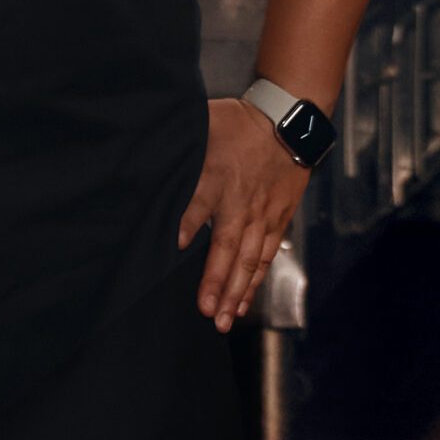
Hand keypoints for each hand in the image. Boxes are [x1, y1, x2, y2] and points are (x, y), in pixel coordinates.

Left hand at [177, 97, 310, 332]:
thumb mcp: (204, 128)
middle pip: (228, 247)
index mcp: (219, 176)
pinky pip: (267, 256)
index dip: (187, 227)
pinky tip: (245, 301)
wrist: (288, 122)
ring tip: (224, 318)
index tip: (176, 249)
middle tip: (206, 312)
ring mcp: (262, 214)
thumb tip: (151, 167)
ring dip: (237, 290)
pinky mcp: (278, 220)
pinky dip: (256, 280)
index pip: (199, 206)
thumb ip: (180, 153)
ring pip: (249, 259)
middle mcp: (241, 202)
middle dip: (217, 282)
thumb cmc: (239, 124)